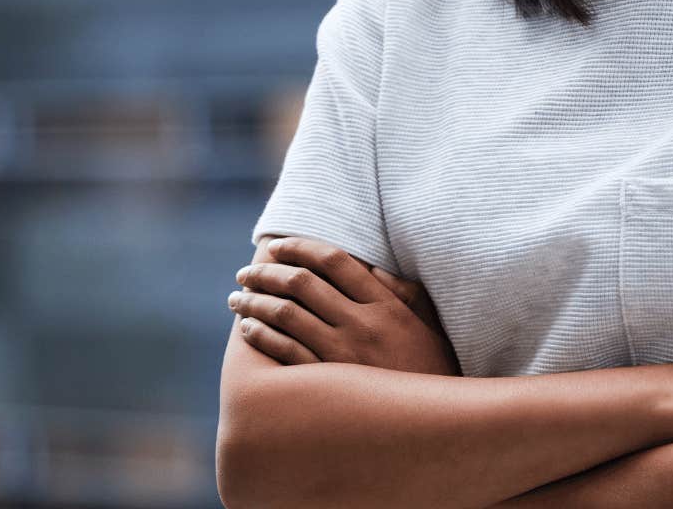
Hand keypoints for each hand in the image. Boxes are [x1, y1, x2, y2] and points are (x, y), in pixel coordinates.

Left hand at [230, 236, 461, 376]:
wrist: (434, 426)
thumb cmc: (433, 372)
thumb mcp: (431, 326)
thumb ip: (406, 294)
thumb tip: (372, 267)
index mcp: (386, 305)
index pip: (335, 261)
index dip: (301, 247)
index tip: (277, 246)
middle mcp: (363, 324)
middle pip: (302, 283)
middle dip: (266, 273)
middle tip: (245, 273)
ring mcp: (343, 355)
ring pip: (286, 315)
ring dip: (255, 302)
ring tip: (238, 299)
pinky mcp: (328, 385)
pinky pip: (284, 353)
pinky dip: (262, 336)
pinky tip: (249, 329)